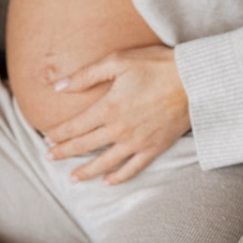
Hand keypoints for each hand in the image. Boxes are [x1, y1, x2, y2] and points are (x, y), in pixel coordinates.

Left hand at [43, 45, 190, 184]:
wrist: (195, 80)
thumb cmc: (157, 65)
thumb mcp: (118, 61)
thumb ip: (87, 75)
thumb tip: (59, 87)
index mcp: (108, 108)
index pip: (75, 126)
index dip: (58, 134)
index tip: (47, 139)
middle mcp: (119, 129)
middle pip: (85, 146)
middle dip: (65, 153)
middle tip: (50, 158)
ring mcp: (138, 142)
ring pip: (106, 163)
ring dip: (86, 172)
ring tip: (72, 178)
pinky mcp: (155, 148)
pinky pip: (133, 168)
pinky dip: (120, 177)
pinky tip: (109, 182)